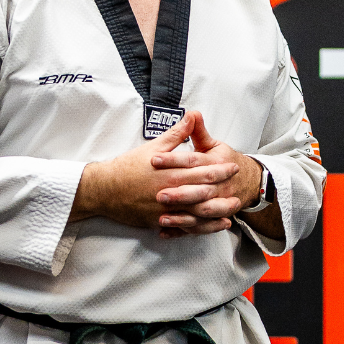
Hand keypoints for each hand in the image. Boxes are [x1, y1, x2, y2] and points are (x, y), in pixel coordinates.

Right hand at [69, 111, 240, 233]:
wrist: (105, 189)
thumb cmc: (128, 167)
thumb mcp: (153, 147)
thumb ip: (176, 134)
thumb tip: (191, 116)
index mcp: (171, 172)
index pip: (201, 170)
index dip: (219, 168)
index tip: (233, 166)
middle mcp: (170, 191)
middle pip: (203, 192)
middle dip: (223, 191)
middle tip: (239, 189)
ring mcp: (165, 209)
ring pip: (196, 213)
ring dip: (216, 212)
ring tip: (232, 210)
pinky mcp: (159, 221)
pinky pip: (184, 226)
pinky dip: (201, 227)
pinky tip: (214, 226)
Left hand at [150, 111, 266, 238]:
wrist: (249, 182)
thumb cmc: (224, 162)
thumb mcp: (213, 145)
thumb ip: (198, 131)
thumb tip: (192, 113)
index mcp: (216, 164)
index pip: (193, 161)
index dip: (173, 159)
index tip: (154, 159)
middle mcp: (219, 185)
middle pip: (199, 190)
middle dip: (180, 193)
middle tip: (158, 194)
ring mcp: (218, 203)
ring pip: (201, 213)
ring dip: (182, 217)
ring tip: (162, 216)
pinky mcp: (213, 217)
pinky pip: (199, 228)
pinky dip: (182, 231)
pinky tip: (164, 231)